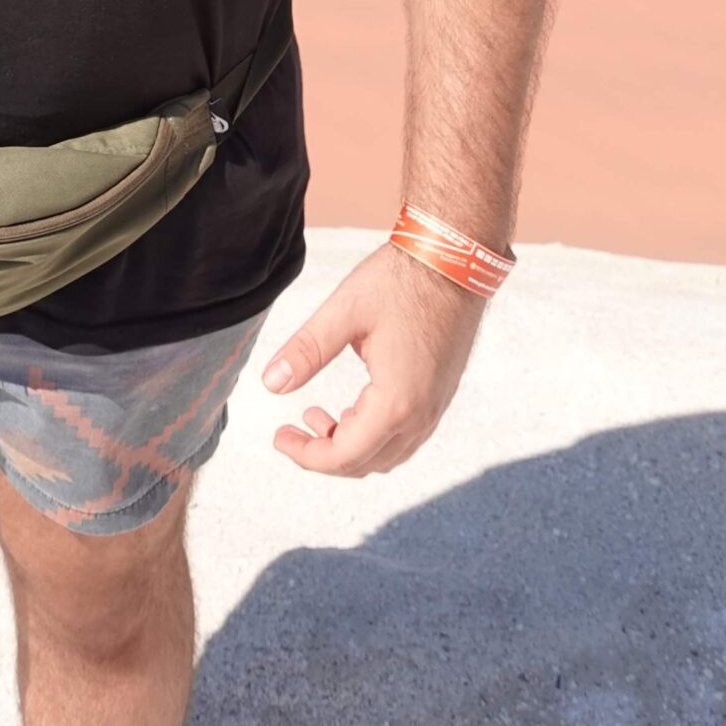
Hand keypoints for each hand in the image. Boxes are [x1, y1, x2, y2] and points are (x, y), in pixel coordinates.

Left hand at [260, 239, 485, 474]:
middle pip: (366, 463)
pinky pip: (404, 437)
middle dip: (323, 455)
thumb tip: (271, 384)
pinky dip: (373, 436)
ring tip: (315, 415)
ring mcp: (435, 408)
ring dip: (349, 447)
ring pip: (387, 455)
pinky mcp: (440, 395)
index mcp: (396, 402)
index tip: (279, 437)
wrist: (454, 262)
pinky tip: (352, 409)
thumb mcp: (344, 312)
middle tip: (290, 431)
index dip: (306, 455)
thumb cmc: (399, 281)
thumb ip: (307, 351)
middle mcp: (421, 416)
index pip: (345, 456)